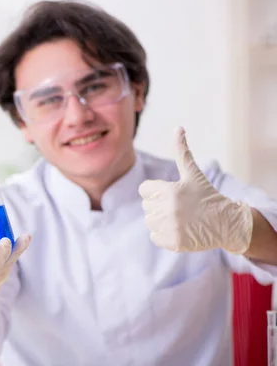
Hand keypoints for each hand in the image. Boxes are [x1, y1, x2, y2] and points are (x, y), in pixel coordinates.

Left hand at [138, 126, 252, 253]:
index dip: (156, 190)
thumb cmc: (207, 195)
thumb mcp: (193, 173)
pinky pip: (154, 237)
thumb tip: (178, 128)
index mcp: (169, 191)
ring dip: (160, 220)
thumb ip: (182, 152)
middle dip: (159, 205)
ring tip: (180, 217)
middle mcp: (168, 209)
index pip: (144, 190)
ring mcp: (170, 227)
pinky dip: (163, 235)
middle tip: (179, 206)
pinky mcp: (172, 242)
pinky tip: (179, 229)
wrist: (226, 223)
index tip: (171, 193)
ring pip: (149, 221)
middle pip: (147, 206)